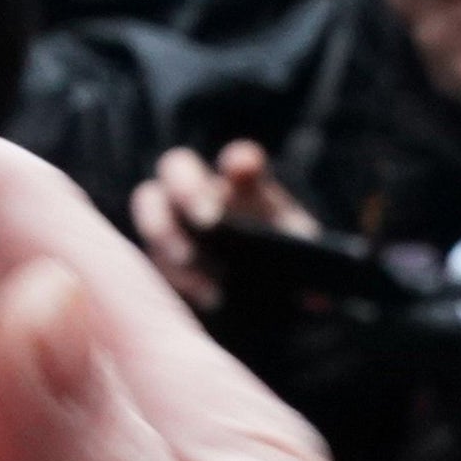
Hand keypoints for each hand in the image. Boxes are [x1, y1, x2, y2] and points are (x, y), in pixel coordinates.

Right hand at [131, 140, 310, 313]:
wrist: (255, 300)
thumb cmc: (279, 270)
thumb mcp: (299, 267)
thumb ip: (307, 272)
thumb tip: (316, 300)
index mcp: (245, 189)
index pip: (241, 161)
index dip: (241, 161)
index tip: (243, 168)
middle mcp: (202, 195)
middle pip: (178, 167)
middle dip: (188, 188)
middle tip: (208, 220)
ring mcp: (171, 222)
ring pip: (150, 203)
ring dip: (164, 229)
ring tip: (187, 258)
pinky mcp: (154, 256)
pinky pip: (145, 254)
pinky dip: (168, 272)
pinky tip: (191, 294)